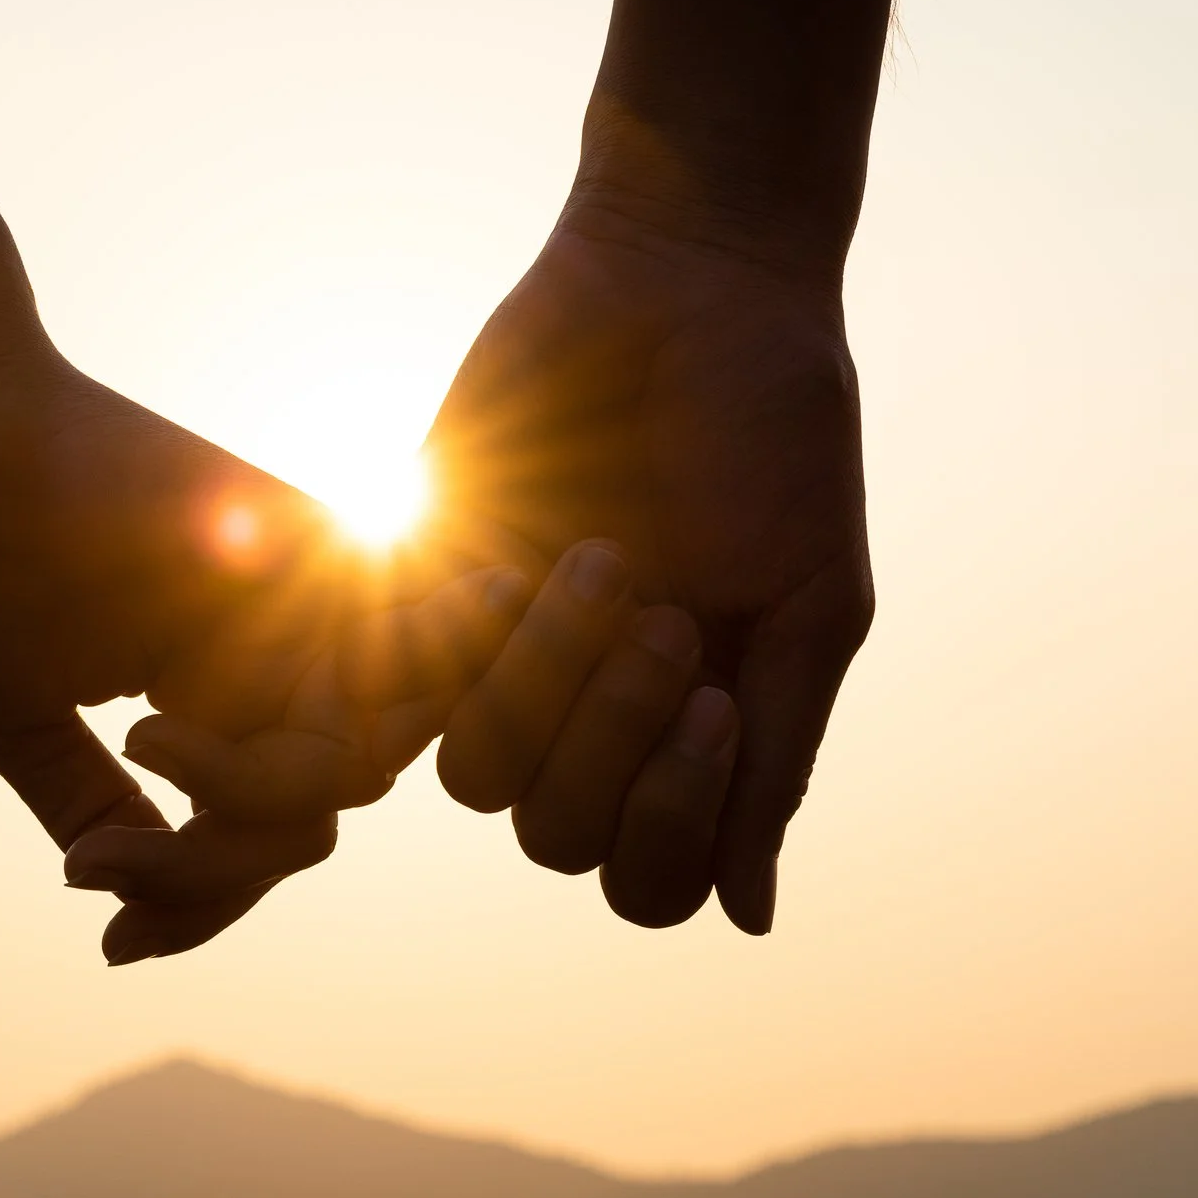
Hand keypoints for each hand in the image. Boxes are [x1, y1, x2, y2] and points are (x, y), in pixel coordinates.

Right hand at [0, 321, 468, 958]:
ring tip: (127, 757)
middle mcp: (267, 653)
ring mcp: (299, 605)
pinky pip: (371, 685)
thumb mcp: (22, 715)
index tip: (112, 946)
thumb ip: (88, 800)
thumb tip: (128, 904)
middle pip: (308, 822)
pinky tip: (150, 730)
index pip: (257, 833)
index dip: (200, 908)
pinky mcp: (315, 554)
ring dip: (238, 824)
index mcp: (206, 691)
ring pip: (347, 777)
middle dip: (212, 879)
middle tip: (100, 866)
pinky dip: (287, 752)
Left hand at [424, 194, 873, 932]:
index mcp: (686, 732)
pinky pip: (385, 685)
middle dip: (610, 738)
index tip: (719, 703)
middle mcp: (586, 715)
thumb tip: (750, 919)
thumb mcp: (812, 597)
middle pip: (556, 840)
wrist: (691, 278)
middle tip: (665, 606)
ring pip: (472, 780)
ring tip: (600, 556)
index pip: (647, 880)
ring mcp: (500, 654)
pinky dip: (435, 648)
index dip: (673, 828)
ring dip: (538, 686)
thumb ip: (779, 753)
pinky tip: (499, 563)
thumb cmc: (776, 430)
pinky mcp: (423, 577)